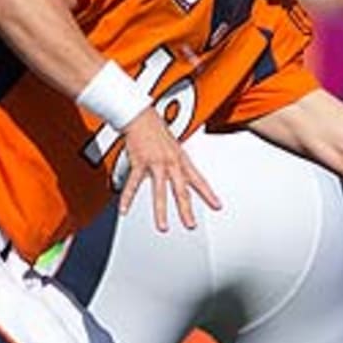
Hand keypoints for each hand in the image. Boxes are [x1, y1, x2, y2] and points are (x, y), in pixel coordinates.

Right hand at [119, 108, 221, 230]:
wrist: (140, 115)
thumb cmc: (156, 130)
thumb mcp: (174, 147)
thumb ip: (178, 164)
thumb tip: (185, 177)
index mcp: (181, 160)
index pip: (199, 180)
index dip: (208, 194)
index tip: (217, 206)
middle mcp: (171, 163)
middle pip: (181, 190)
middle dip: (186, 210)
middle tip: (190, 225)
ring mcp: (155, 163)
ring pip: (159, 191)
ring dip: (161, 211)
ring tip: (162, 226)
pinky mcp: (139, 162)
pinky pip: (133, 184)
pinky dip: (127, 198)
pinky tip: (125, 210)